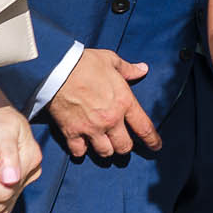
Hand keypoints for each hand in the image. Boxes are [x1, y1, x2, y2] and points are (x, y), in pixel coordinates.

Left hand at [0, 78, 43, 212]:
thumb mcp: (3, 129)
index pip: (8, 189)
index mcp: (30, 158)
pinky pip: (6, 206)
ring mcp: (23, 177)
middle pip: (6, 200)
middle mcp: (30, 170)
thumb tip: (12, 180)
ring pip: (6, 207)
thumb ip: (8, 154)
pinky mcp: (15, 181)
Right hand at [45, 48, 161, 158]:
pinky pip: (80, 151)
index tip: (156, 147)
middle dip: (125, 147)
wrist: (56, 70)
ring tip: (104, 145)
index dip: (152, 141)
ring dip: (106, 150)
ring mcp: (91, 128)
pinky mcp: (71, 132)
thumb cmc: (85, 63)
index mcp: (124, 102)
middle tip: (122, 143)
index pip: (144, 128)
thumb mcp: (111, 60)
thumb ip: (128, 69)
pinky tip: (82, 145)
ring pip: (105, 152)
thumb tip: (143, 69)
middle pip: (124, 146)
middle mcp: (111, 119)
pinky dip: (81, 150)